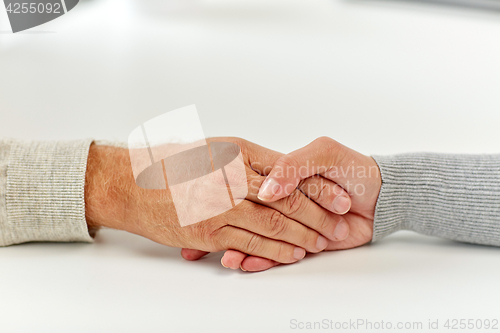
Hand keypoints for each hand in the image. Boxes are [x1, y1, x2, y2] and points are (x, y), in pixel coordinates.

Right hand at [84, 137, 352, 263]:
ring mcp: (219, 207)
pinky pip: (249, 244)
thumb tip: (283, 174)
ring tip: (323, 243)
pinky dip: (273, 251)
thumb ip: (251, 161)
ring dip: (301, 237)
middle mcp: (230, 179)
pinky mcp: (208, 233)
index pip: (289, 173)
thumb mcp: (218, 149)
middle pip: (286, 201)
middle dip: (318, 216)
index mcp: (237, 154)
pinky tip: (291, 255)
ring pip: (272, 226)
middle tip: (339, 225)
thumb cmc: (175, 163)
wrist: (131, 185)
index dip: (318, 188)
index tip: (341, 197)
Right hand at [212, 137, 381, 270]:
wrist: (383, 198)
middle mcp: (280, 198)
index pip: (255, 187)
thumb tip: (266, 192)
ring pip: (257, 236)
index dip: (237, 196)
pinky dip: (258, 260)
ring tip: (228, 258)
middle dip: (234, 227)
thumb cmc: (355, 171)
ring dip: (241, 248)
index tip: (220, 203)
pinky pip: (272, 253)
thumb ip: (293, 166)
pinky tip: (242, 264)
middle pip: (253, 215)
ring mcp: (287, 221)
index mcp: (281, 173)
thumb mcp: (324, 154)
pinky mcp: (297, 242)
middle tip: (215, 235)